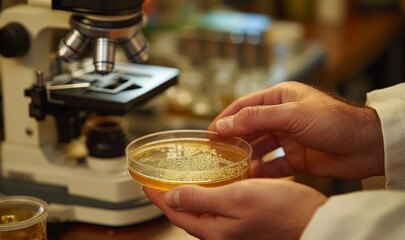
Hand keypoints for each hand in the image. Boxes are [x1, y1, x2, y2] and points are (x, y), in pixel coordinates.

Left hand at [144, 179, 326, 239]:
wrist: (314, 221)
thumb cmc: (281, 211)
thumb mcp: (236, 198)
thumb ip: (201, 198)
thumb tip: (171, 197)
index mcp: (214, 229)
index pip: (176, 212)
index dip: (158, 197)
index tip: (146, 184)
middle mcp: (222, 230)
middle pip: (188, 210)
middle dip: (174, 194)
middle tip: (164, 179)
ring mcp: (234, 226)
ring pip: (207, 205)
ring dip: (198, 188)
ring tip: (190, 174)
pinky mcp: (247, 219)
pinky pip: (226, 202)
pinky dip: (223, 187)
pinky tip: (231, 173)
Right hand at [209, 81, 383, 179]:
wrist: (367, 146)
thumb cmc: (335, 121)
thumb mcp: (292, 115)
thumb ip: (256, 118)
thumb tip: (224, 123)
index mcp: (280, 98)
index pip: (244, 106)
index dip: (225, 119)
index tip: (209, 133)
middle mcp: (282, 117)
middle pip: (249, 128)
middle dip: (233, 140)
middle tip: (216, 153)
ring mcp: (289, 138)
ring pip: (260, 147)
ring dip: (246, 156)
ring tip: (232, 167)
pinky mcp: (297, 157)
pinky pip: (274, 164)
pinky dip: (262, 170)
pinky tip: (253, 175)